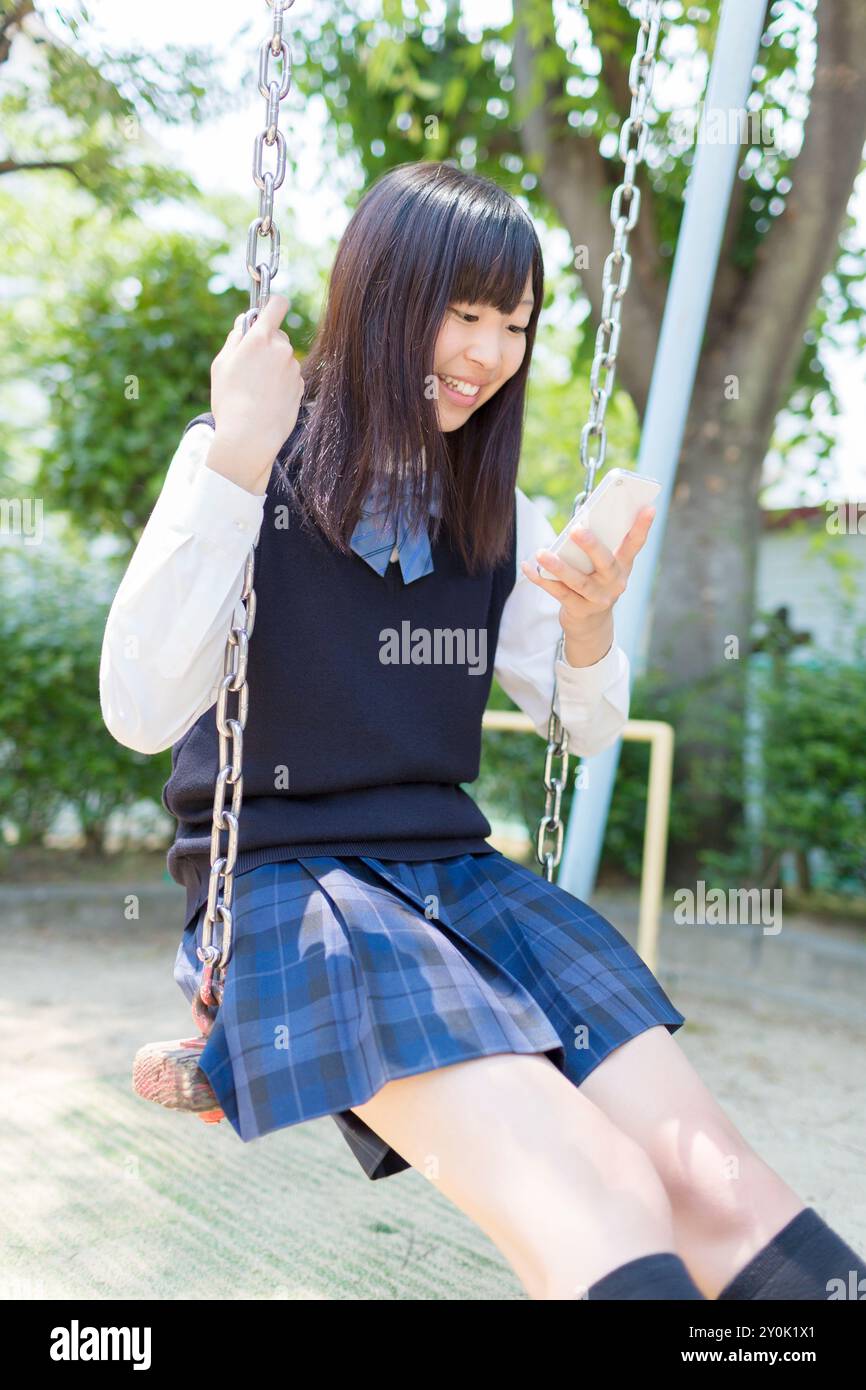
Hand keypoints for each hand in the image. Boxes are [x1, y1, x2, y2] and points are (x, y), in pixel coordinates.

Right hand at [207, 294, 304, 494]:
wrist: (250, 437)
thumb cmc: (230, 401)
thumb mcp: (221, 365)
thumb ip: (235, 338)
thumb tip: (244, 322)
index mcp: (260, 338)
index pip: (277, 304)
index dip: (273, 304)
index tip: (269, 311)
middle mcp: (281, 349)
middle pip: (278, 335)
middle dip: (266, 344)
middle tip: (249, 365)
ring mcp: (294, 369)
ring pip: (284, 358)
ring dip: (274, 366)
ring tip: (256, 389)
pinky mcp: (301, 387)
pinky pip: (290, 377)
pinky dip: (281, 383)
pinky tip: (267, 399)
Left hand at [519, 505, 655, 663]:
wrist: (592, 625)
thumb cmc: (594, 583)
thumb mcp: (601, 567)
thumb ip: (595, 548)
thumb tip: (578, 522)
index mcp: (623, 566)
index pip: (634, 544)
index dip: (642, 526)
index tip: (649, 507)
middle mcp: (615, 583)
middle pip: (605, 562)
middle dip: (591, 546)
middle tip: (576, 529)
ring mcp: (598, 599)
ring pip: (578, 581)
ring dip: (558, 567)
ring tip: (541, 553)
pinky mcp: (580, 610)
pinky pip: (558, 593)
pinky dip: (541, 579)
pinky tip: (528, 567)